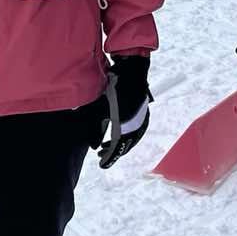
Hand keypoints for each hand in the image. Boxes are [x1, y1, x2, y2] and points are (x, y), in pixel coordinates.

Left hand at [91, 54, 151, 168]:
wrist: (133, 71)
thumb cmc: (113, 88)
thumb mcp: (98, 108)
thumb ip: (94, 129)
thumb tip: (92, 147)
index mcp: (125, 127)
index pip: (116, 149)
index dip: (109, 158)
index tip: (102, 164)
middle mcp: (136, 126)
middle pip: (125, 146)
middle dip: (113, 151)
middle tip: (102, 154)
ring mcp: (142, 120)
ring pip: (132, 139)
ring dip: (121, 144)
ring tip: (108, 144)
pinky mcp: (144, 113)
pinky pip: (137, 131)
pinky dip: (128, 135)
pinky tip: (119, 132)